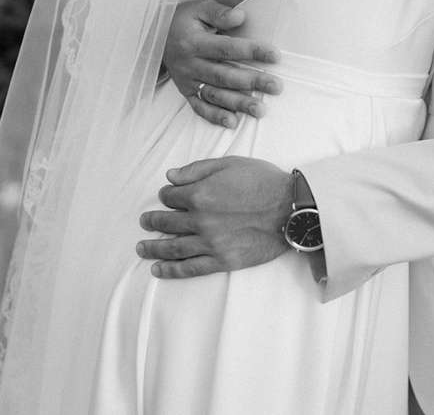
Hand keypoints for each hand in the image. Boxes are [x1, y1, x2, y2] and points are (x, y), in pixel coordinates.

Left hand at [136, 157, 294, 277]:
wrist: (291, 209)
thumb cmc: (263, 181)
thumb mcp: (228, 164)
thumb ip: (196, 170)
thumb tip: (170, 176)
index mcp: (199, 195)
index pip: (170, 197)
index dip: (166, 195)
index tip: (167, 196)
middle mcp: (200, 221)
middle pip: (166, 223)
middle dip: (152, 222)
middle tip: (144, 222)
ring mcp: (211, 243)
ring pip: (173, 248)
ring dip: (153, 248)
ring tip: (141, 249)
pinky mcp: (223, 260)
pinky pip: (191, 267)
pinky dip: (172, 270)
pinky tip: (158, 270)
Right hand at [164, 0, 279, 127]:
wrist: (156, 36)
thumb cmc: (183, 20)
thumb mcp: (198, 8)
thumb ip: (218, 12)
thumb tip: (241, 16)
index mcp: (193, 42)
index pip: (226, 48)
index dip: (251, 52)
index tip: (275, 56)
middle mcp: (189, 64)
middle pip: (223, 75)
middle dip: (251, 81)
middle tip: (276, 86)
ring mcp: (187, 81)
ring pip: (214, 95)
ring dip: (238, 103)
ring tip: (260, 109)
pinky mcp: (186, 92)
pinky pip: (199, 108)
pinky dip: (215, 116)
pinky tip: (233, 122)